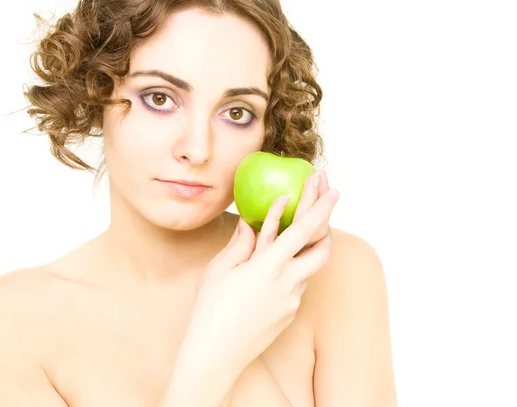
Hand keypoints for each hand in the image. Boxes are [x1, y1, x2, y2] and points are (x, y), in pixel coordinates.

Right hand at [180, 171, 339, 378]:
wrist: (216, 354)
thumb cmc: (211, 309)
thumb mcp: (220, 269)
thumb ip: (240, 243)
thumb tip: (250, 224)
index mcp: (269, 266)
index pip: (303, 231)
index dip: (320, 208)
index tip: (333, 191)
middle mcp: (288, 283)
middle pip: (322, 249)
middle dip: (326, 224)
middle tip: (320, 205)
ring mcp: (292, 300)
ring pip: (309, 266)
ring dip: (305, 248)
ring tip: (288, 234)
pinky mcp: (290, 313)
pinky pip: (296, 283)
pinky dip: (290, 269)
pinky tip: (270, 269)